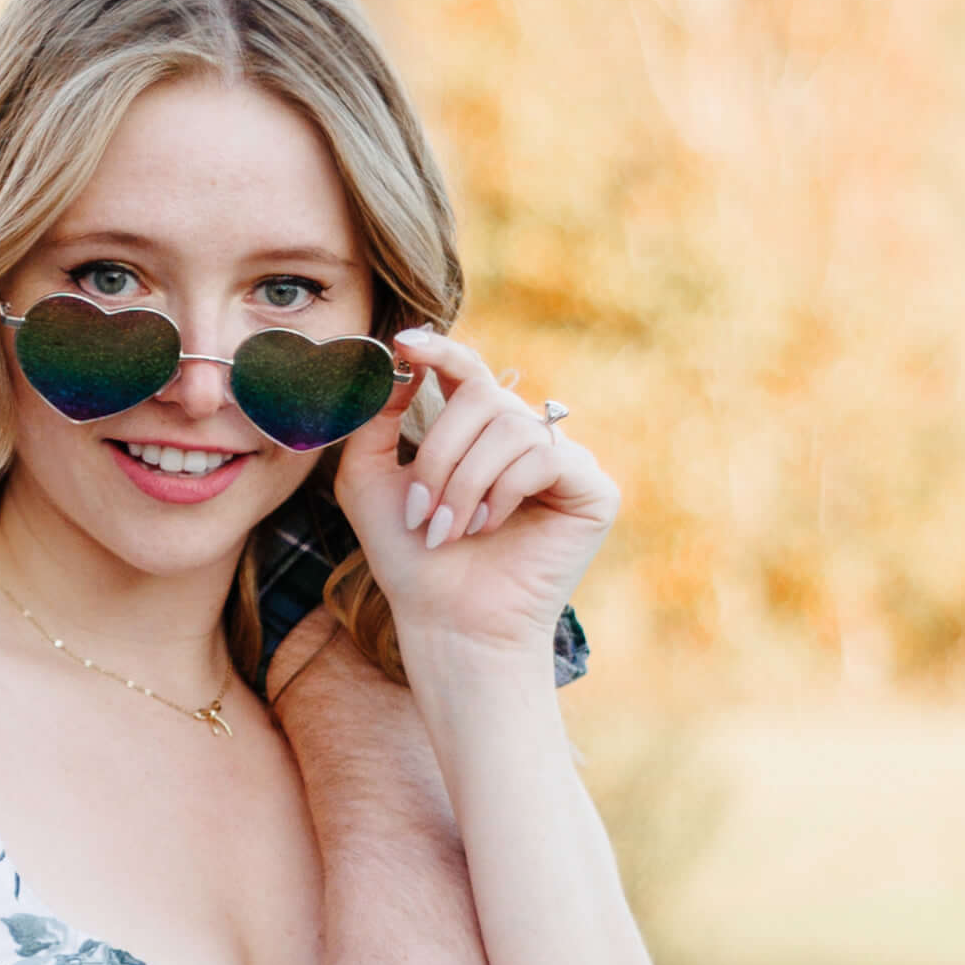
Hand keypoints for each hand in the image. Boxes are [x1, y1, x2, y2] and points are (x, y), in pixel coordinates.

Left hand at [361, 329, 617, 675]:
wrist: (448, 621)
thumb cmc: (410, 557)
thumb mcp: (370, 479)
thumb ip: (376, 418)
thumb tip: (405, 363)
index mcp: (479, 433)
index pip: (467, 372)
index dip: (440, 350)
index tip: (405, 342)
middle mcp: (526, 438)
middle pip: (483, 396)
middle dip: (438, 453)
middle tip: (420, 513)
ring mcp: (565, 460)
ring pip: (509, 427)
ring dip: (464, 482)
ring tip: (449, 531)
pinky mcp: (594, 488)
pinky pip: (544, 456)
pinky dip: (504, 491)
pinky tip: (489, 528)